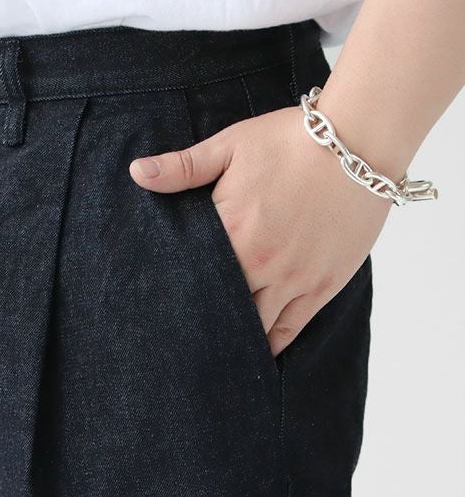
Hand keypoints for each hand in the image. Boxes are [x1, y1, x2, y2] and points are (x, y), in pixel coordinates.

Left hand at [129, 106, 393, 356]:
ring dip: (234, 337)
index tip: (160, 309)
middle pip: (220, 307)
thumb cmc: (289, 141)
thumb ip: (182, 167)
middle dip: (201, 322)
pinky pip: (290, 329)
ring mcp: (292, 279)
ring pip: (254, 326)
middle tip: (181, 341)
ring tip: (211, 354)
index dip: (175, 294)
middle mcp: (259, 263)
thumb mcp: (230, 146)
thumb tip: (137, 172)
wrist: (359, 142)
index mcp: (230, 230)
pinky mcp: (322, 286)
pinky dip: (270, 345)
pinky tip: (254, 355)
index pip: (191, 276)